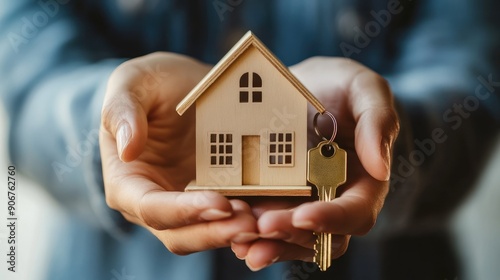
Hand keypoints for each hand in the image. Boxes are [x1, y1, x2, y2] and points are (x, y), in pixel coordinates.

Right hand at [100, 52, 258, 254]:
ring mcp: (187, 204)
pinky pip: (231, 218)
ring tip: (266, 223)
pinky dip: (250, 221)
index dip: (183, 211)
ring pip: (208, 233)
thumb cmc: (150, 86)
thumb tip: (128, 149)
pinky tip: (273, 215)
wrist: (180, 87)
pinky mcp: (215, 197)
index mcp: (128, 183)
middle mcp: (156, 202)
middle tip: (250, 223)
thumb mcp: (132, 83)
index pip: (150, 208)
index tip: (219, 203)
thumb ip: (122, 112)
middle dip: (215, 232)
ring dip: (235, 233)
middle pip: (181, 234)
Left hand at [231, 57, 399, 270]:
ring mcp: (302, 203)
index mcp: (363, 179)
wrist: (294, 87)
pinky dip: (251, 235)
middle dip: (292, 235)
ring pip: (292, 239)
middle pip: (320, 235)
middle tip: (262, 227)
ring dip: (269, 245)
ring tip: (242, 243)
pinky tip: (231, 233)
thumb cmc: (334, 86)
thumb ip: (378, 119)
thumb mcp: (360, 87)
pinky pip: (265, 228)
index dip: (333, 218)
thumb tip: (381, 168)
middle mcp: (334, 199)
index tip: (304, 215)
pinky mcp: (274, 201)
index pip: (356, 212)